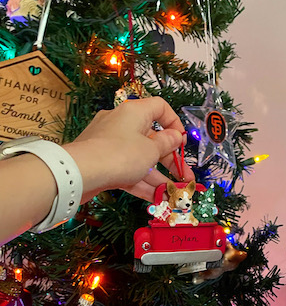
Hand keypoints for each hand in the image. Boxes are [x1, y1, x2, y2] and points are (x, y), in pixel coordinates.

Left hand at [68, 96, 194, 200]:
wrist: (80, 173)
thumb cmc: (120, 155)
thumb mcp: (151, 150)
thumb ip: (167, 144)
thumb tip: (175, 136)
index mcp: (134, 112)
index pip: (160, 107)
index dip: (174, 123)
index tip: (182, 142)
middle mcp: (122, 124)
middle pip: (152, 139)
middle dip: (170, 161)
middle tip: (185, 178)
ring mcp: (110, 144)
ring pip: (140, 158)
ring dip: (158, 176)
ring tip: (174, 193)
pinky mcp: (103, 162)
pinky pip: (127, 170)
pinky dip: (142, 182)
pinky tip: (156, 198)